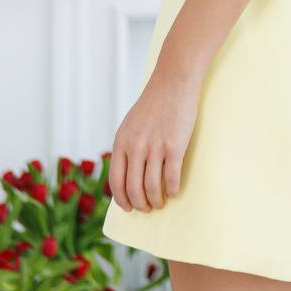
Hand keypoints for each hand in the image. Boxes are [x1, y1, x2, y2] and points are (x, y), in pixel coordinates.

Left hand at [108, 65, 201, 211]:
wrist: (173, 81)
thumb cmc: (154, 103)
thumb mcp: (131, 124)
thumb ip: (127, 147)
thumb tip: (128, 175)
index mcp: (121, 142)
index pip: (116, 181)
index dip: (122, 200)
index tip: (129, 208)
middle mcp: (135, 147)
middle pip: (134, 189)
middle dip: (140, 204)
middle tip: (148, 208)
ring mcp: (155, 147)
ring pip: (152, 188)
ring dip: (157, 200)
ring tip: (162, 202)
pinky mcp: (174, 146)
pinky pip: (172, 178)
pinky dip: (173, 189)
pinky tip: (175, 190)